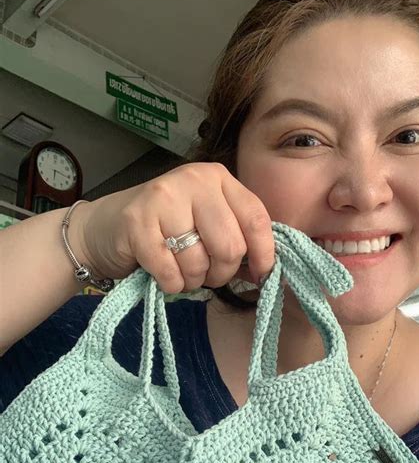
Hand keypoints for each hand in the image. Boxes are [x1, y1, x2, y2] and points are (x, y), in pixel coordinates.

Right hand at [73, 162, 274, 291]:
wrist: (105, 229)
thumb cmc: (165, 231)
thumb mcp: (206, 223)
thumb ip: (237, 237)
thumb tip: (268, 272)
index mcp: (218, 178)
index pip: (256, 219)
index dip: (264, 255)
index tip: (260, 276)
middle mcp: (193, 180)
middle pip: (229, 246)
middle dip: (220, 273)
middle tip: (205, 273)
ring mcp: (163, 198)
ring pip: (199, 263)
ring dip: (192, 280)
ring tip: (178, 269)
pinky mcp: (137, 223)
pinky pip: (170, 273)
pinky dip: (170, 284)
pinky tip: (161, 274)